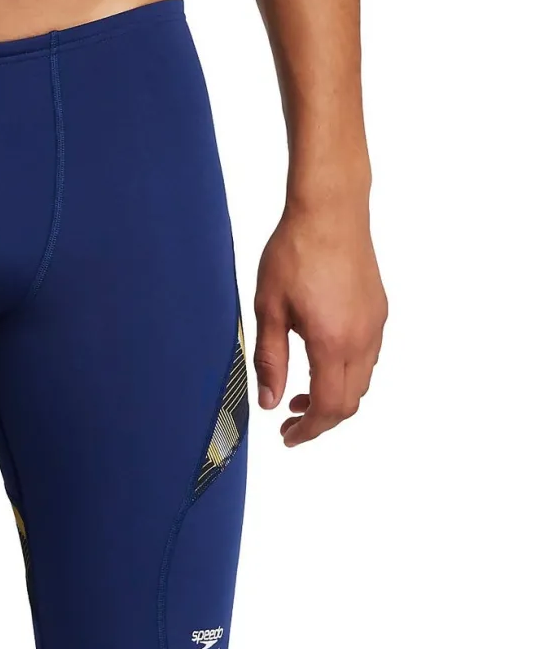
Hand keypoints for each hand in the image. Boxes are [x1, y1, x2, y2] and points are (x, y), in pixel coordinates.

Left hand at [253, 201, 386, 445]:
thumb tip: (269, 402)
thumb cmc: (294, 252)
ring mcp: (376, 324)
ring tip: (300, 392)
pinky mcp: (379, 310)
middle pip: (351, 400)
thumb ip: (270, 359)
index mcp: (333, 341)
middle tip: (289, 420)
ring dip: (335, 395)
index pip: (330, 406)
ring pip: (363, 380)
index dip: (309, 430)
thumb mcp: (269, 308)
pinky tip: (320, 359)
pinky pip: (369, 355)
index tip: (288, 437)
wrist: (330, 211)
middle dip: (321, 419)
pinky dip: (346, 372)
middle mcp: (363, 338)